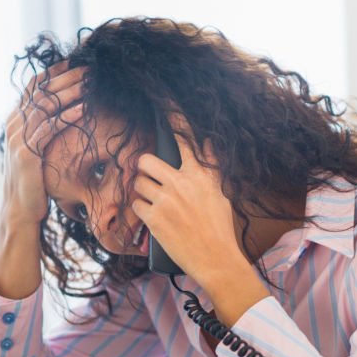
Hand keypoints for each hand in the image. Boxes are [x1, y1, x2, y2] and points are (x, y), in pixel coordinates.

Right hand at [1, 62, 84, 224]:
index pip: (35, 86)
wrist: (21, 209)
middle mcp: (14, 124)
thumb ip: (41, 129)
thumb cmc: (35, 180)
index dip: (55, 72)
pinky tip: (84, 108)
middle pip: (42, 91)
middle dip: (67, 77)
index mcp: (16, 119)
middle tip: (90, 68)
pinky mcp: (26, 151)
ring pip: (46, 106)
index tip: (77, 62)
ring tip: (90, 82)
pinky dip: (67, 116)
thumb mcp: (36, 149)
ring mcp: (18, 137)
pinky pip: (50, 128)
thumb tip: (61, 111)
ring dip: (70, 91)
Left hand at [131, 112, 268, 324]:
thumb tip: (201, 148)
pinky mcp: (155, 218)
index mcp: (203, 173)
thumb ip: (207, 171)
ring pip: (137, 182)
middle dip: (144, 169)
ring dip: (142, 192)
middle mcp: (184, 182)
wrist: (217, 260)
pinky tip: (154, 219)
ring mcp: (167, 200)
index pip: (185, 137)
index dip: (172, 115)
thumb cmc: (219, 228)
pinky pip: (135, 204)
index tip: (163, 96)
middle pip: (146, 159)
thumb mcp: (220, 193)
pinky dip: (141, 211)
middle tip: (151, 180)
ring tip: (156, 204)